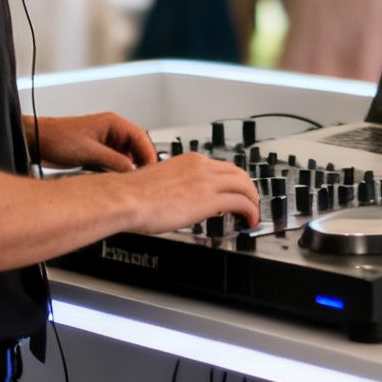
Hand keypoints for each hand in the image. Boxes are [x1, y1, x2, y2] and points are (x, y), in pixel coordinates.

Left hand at [31, 112, 156, 172]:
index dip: (149, 154)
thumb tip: (132, 171)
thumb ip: (114, 161)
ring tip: (130, 182)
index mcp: (112, 123)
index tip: (152, 170)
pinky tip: (116, 180)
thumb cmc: (56, 138)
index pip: (141, 137)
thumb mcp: (88, 151)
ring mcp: (105, 142)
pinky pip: (116, 163)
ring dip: (129, 168)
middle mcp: (111, 131)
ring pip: (127, 157)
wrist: (36, 142)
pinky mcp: (98, 153)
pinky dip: (118, 171)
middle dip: (140, 163)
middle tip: (143, 179)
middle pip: (137, 147)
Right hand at [110, 153, 260, 230]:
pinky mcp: (210, 199)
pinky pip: (241, 202)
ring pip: (245, 186)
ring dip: (253, 201)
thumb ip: (174, 185)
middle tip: (250, 203)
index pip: (221, 167)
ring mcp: (207, 181)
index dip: (232, 181)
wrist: (127, 198)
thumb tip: (177, 198)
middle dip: (249, 189)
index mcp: (189, 160)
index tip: (234, 192)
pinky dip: (251, 211)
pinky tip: (250, 221)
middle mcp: (201, 167)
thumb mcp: (159, 182)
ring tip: (253, 215)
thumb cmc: (133, 194)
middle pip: (239, 173)